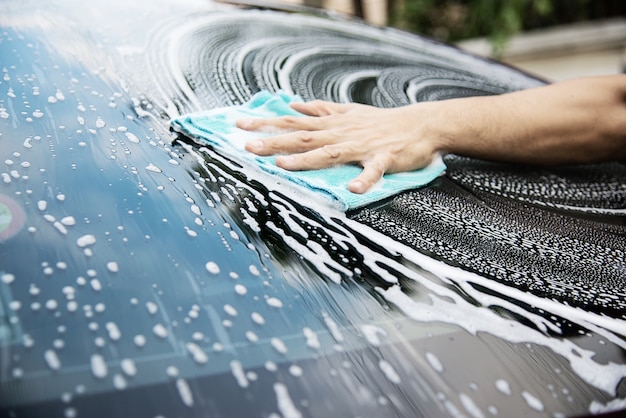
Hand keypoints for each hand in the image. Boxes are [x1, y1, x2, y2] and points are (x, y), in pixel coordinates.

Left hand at [236, 100, 442, 193]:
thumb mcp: (349, 111)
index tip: (239, 125)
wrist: (421, 124)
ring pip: (329, 152)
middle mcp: (342, 133)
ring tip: (282, 165)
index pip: (293, 122)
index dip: (266, 123)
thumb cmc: (383, 121)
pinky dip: (364, 180)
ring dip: (306, 159)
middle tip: (247, 146)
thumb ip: (322, 109)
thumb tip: (295, 104)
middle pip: (303, 137)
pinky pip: (373, 171)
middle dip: (274, 141)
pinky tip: (353, 191)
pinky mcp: (384, 159)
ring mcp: (362, 146)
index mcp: (333, 124)